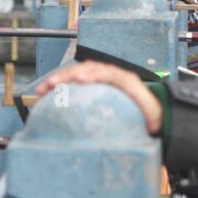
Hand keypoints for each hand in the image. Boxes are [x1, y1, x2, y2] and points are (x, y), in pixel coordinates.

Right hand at [34, 62, 162, 134]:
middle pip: (88, 69)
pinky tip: (47, 92)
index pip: (110, 74)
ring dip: (60, 77)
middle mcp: (114, 74)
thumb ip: (153, 120)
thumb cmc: (149, 112)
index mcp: (127, 81)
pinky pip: (75, 77)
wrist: (148, 104)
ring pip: (78, 70)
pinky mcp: (94, 80)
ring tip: (43, 88)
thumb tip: (153, 128)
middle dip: (69, 74)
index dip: (95, 74)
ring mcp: (103, 75)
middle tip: (52, 85)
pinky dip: (61, 82)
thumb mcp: (153, 116)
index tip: (80, 78)